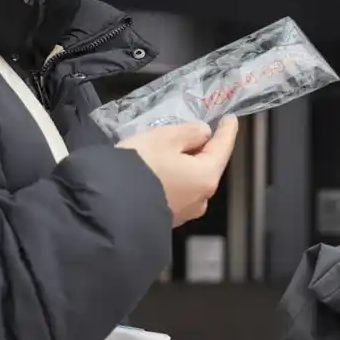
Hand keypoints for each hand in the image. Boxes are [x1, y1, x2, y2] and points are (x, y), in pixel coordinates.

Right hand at [117, 116, 238, 225]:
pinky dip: (173, 179)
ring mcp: (184, 213)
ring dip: (186, 165)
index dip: (227, 130)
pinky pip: (177, 192)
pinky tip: (160, 170)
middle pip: (208, 166)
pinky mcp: (166, 220)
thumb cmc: (141, 166)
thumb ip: (190, 133)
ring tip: (172, 150)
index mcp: (206, 176)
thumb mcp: (165, 138)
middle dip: (203, 149)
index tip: (230, 119)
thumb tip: (203, 134)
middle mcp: (201, 198)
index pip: (223, 147)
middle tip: (196, 131)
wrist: (109, 207)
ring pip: (192, 181)